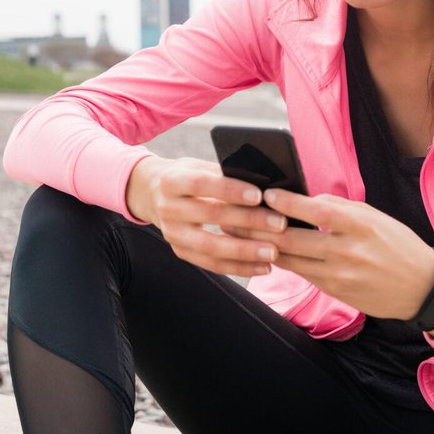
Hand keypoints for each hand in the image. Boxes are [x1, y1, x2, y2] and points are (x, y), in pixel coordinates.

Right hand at [124, 156, 288, 278]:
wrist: (153, 194)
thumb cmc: (188, 176)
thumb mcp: (198, 166)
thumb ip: (224, 172)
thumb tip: (264, 181)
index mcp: (172, 181)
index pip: (201, 184)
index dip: (230, 189)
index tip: (259, 194)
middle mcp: (168, 208)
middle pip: (210, 215)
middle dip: (248, 220)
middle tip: (280, 224)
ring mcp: (172, 233)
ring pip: (210, 246)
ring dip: (245, 251)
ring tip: (273, 252)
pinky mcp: (180, 251)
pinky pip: (211, 264)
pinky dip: (239, 267)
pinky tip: (263, 267)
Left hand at [230, 190, 433, 320]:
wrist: (422, 289)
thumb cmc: (397, 245)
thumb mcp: (375, 218)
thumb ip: (340, 208)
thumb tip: (304, 199)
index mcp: (362, 226)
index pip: (318, 211)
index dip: (289, 202)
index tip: (267, 193)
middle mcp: (349, 251)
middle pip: (295, 238)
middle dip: (263, 227)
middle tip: (238, 215)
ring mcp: (341, 274)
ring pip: (291, 259)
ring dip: (264, 246)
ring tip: (242, 233)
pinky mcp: (336, 291)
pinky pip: (302, 274)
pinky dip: (284, 261)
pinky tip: (267, 251)